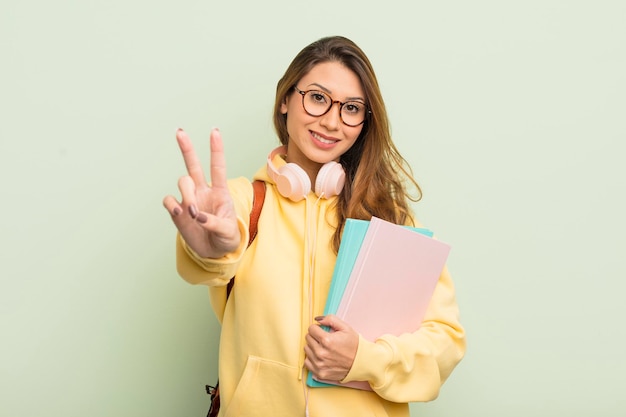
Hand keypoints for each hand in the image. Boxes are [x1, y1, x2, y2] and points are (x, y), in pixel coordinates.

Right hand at [162, 128, 239, 257]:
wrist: (214, 252)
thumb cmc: (227, 238)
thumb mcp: (228, 232)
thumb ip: (215, 222)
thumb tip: (198, 216)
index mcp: (220, 192)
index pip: (217, 166)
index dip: (216, 149)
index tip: (214, 131)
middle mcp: (203, 191)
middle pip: (193, 165)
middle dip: (187, 148)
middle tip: (180, 132)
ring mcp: (189, 200)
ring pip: (182, 182)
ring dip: (187, 192)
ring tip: (194, 210)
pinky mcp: (178, 212)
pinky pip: (169, 201)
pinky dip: (172, 205)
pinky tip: (179, 213)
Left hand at [304, 315, 358, 381]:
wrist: (361, 363)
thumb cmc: (354, 345)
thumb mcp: (345, 328)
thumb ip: (331, 319)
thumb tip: (318, 319)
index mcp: (327, 340)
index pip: (311, 329)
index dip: (317, 328)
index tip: (322, 331)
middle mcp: (321, 353)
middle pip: (308, 339)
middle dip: (315, 337)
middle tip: (324, 340)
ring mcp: (320, 365)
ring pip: (306, 350)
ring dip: (313, 347)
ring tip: (323, 348)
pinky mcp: (320, 373)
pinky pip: (307, 362)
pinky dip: (312, 358)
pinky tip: (321, 357)